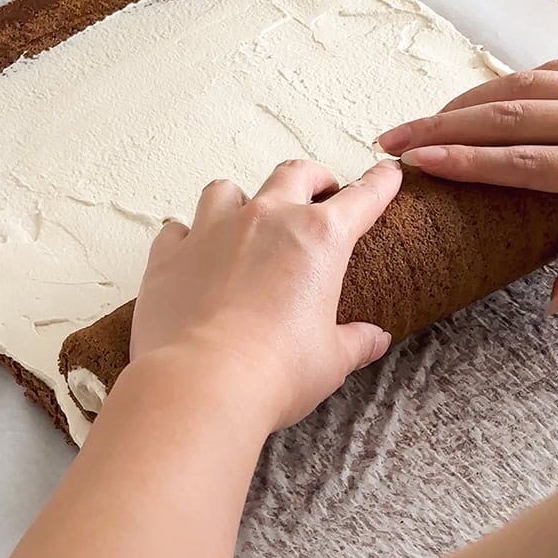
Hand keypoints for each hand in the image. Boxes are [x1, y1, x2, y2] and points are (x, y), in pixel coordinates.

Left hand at [129, 158, 402, 431]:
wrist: (202, 383)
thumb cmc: (277, 369)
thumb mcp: (332, 359)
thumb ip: (356, 341)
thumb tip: (375, 339)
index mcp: (319, 237)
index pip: (362, 197)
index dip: (379, 183)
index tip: (387, 174)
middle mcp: (267, 219)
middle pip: (294, 174)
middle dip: (313, 178)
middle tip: (320, 192)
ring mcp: (213, 231)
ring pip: (227, 190)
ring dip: (242, 199)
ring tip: (247, 219)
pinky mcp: (170, 254)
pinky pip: (177, 229)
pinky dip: (188, 237)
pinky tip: (194, 255)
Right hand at [377, 44, 557, 310]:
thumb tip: (555, 297)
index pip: (522, 162)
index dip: (463, 161)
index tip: (417, 163)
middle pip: (510, 117)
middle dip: (444, 126)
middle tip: (393, 137)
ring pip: (528, 84)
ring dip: (472, 99)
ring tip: (429, 117)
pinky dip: (521, 79)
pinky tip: (492, 94)